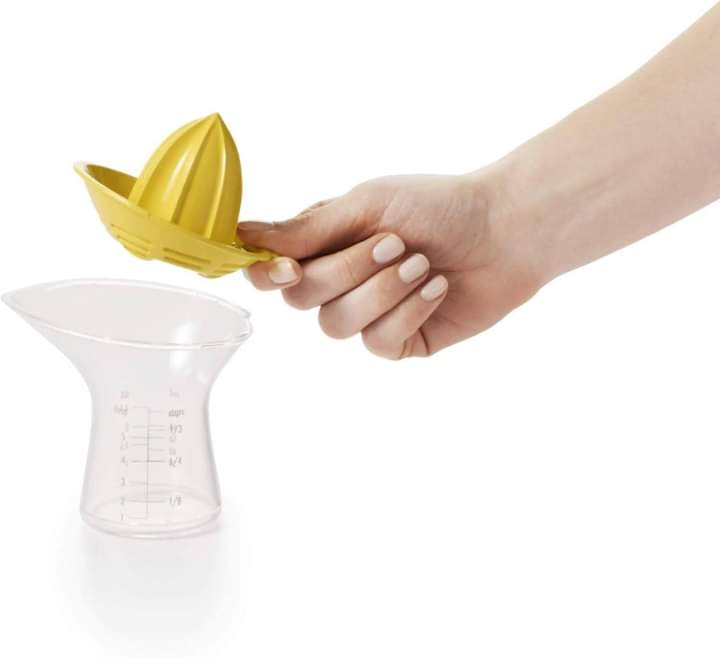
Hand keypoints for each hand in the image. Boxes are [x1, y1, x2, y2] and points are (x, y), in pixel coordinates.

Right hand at [237, 171, 542, 358]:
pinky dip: (410, 311)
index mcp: (326, 244)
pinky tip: (437, 287)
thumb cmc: (438, 205)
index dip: (271, 275)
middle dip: (350, 270)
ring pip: (338, 325)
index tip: (291, 268)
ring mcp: (370, 314)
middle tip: (396, 242)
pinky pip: (380, 342)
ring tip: (421, 264)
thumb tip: (242, 235)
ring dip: (382, 292)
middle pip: (303, 299)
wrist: (505, 231)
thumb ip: (307, 229)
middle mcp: (341, 281)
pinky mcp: (400, 340)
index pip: (273, 272)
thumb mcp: (368, 204)